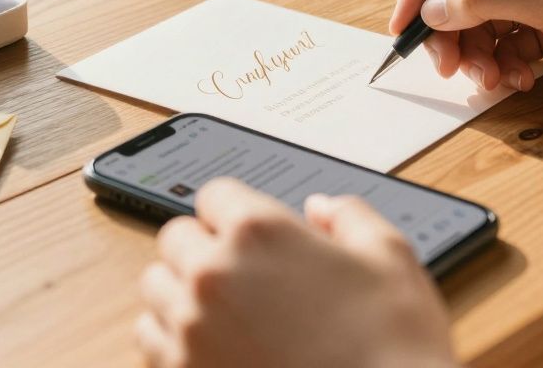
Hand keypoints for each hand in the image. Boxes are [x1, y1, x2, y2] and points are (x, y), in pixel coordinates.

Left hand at [136, 178, 455, 367]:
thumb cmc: (393, 347)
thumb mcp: (392, 259)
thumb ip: (351, 217)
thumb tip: (321, 206)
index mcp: (259, 232)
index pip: (215, 195)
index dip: (237, 211)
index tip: (252, 232)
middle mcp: (213, 274)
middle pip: (176, 238)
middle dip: (205, 248)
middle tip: (244, 274)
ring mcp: (191, 329)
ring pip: (155, 289)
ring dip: (182, 293)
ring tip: (226, 312)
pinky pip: (150, 342)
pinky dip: (172, 340)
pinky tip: (213, 347)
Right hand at [390, 0, 542, 98]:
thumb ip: (485, 1)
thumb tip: (433, 9)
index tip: (404, 24)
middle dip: (451, 33)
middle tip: (446, 68)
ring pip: (482, 26)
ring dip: (478, 56)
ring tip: (491, 79)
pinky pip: (507, 48)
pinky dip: (503, 67)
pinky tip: (517, 81)